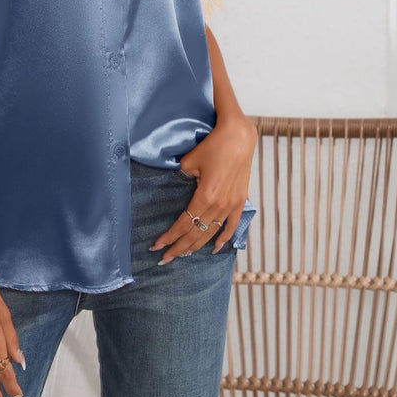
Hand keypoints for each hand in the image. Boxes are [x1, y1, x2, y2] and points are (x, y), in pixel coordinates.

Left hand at [149, 112, 256, 261]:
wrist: (238, 137)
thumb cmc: (211, 145)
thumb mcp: (188, 162)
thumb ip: (179, 180)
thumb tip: (173, 189)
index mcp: (205, 197)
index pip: (183, 224)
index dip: (169, 237)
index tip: (156, 247)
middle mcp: (219, 206)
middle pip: (196, 234)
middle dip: (179, 248)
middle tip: (164, 259)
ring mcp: (232, 205)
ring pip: (211, 233)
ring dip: (196, 245)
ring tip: (183, 255)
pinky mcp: (240, 201)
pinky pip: (232, 226)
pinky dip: (223, 239)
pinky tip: (215, 249)